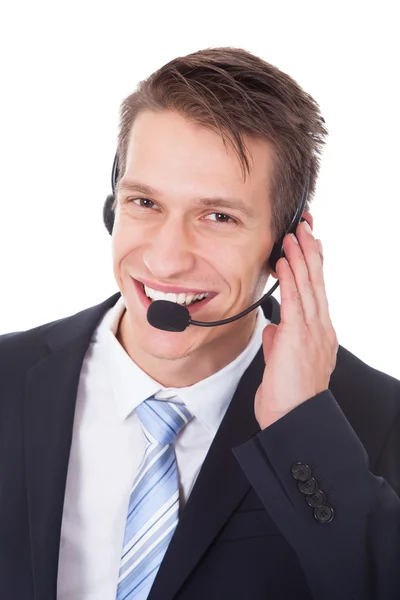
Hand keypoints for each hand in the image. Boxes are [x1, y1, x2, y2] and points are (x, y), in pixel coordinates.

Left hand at [255, 220, 338, 429]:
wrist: (294, 420)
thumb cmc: (289, 398)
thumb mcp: (282, 365)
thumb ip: (279, 343)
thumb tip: (273, 330)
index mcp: (318, 335)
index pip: (315, 293)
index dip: (311, 268)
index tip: (308, 247)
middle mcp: (320, 329)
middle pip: (316, 282)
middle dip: (311, 252)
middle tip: (307, 227)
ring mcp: (312, 331)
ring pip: (308, 285)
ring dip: (301, 256)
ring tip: (296, 233)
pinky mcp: (299, 335)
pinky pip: (294, 298)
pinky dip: (290, 276)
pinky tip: (286, 259)